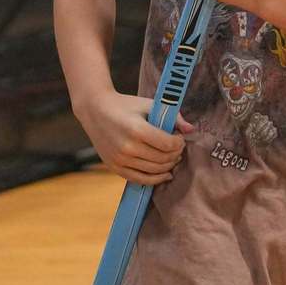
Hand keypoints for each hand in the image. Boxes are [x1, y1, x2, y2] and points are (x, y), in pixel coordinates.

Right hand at [73, 90, 193, 185]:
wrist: (95, 110)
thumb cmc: (125, 105)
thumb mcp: (149, 105)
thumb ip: (173, 117)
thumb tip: (191, 130)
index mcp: (137, 130)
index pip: (168, 145)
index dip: (179, 143)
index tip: (180, 138)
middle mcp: (128, 148)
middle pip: (163, 159)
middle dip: (176, 154)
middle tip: (178, 148)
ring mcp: (120, 160)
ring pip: (154, 171)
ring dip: (168, 166)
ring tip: (172, 157)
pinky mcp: (114, 167)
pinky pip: (139, 179)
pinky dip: (155, 179)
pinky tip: (165, 174)